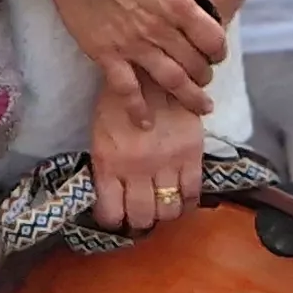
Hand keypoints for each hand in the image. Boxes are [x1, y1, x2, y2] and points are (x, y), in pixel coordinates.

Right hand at [42, 0, 231, 121]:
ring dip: (189, 97)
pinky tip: (146, 123)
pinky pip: (127, 90)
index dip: (219, 50)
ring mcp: (134, 45)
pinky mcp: (108, 55)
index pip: (213, 39)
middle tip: (204, 79)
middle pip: (195, 64)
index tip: (215, 55)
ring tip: (198, 107)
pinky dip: (138, 110)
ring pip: (171, 81)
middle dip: (205, 76)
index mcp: (178, 4)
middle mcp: (161, 29)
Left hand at [84, 99, 199, 235]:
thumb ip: (106, 166)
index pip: (110, 212)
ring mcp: (166, 163)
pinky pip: (193, 192)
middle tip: (141, 212)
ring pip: (168, 210)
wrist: (150, 71)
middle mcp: (136, 169)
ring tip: (162, 204)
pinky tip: (182, 198)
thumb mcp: (99, 133)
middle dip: (140, 220)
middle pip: (142, 217)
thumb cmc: (118, 101)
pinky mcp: (191, 154)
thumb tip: (112, 196)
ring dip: (164, 213)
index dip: (113, 219)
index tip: (116, 216)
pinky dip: (187, 202)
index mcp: (108, 163)